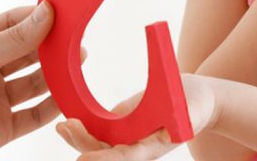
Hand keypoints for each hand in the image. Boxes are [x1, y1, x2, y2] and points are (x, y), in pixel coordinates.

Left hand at [0, 3, 61, 159]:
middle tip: (76, 40)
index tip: (63, 12)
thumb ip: (15, 38)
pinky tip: (68, 95)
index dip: (36, 18)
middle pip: (25, 54)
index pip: (10, 25)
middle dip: (50, 47)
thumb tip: (47, 12)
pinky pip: (32, 115)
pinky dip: (51, 106)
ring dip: (54, 74)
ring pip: (32, 84)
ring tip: (78, 63)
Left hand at [55, 74, 217, 160]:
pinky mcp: (119, 127)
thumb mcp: (191, 108)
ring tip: (62, 126)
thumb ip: (183, 115)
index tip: (83, 160)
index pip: (124, 158)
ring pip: (97, 144)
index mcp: (151, 147)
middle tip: (65, 128)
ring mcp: (125, 139)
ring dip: (79, 137)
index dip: (104, 159)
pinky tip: (67, 121)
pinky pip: (97, 131)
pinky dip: (82, 128)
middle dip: (83, 143)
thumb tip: (181, 116)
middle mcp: (135, 147)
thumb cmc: (195, 104)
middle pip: (104, 152)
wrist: (195, 101)